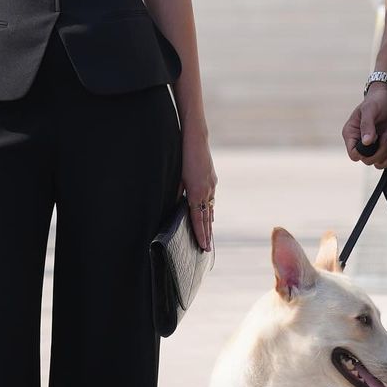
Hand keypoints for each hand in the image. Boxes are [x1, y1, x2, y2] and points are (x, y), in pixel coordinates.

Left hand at [182, 130, 216, 251]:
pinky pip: (211, 198)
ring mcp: (211, 184)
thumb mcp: (177, 176)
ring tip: (208, 235)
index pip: (199, 219)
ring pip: (210, 208)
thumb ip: (176, 193)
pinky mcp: (212, 178)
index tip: (204, 247)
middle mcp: (207, 191)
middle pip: (207, 217)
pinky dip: (210, 208)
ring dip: (209, 222)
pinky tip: (209, 212)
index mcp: (196, 193)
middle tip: (207, 249)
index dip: (201, 234)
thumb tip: (175, 207)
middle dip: (207, 234)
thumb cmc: (183, 156)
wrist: (195, 137)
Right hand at [342, 83, 386, 169]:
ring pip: (376, 162)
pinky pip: (384, 160)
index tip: (375, 139)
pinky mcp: (381, 146)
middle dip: (380, 150)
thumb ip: (367, 125)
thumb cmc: (377, 100)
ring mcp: (370, 145)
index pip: (353, 154)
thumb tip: (366, 142)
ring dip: (386, 153)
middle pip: (366, 160)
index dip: (365, 152)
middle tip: (385, 133)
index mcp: (351, 133)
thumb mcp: (370, 109)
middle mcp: (358, 141)